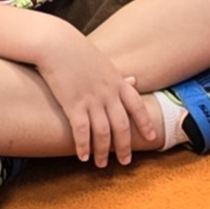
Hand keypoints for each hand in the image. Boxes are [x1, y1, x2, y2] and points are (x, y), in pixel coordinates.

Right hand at [34, 28, 154, 166]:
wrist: (57, 44)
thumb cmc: (79, 53)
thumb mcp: (105, 64)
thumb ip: (119, 77)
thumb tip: (134, 81)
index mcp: (118, 83)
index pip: (138, 107)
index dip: (145, 124)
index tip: (152, 138)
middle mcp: (108, 93)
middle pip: (122, 125)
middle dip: (124, 146)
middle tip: (125, 162)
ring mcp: (91, 99)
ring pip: (103, 132)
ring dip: (103, 151)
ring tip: (101, 164)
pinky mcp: (72, 104)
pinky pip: (81, 130)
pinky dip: (83, 145)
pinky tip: (83, 157)